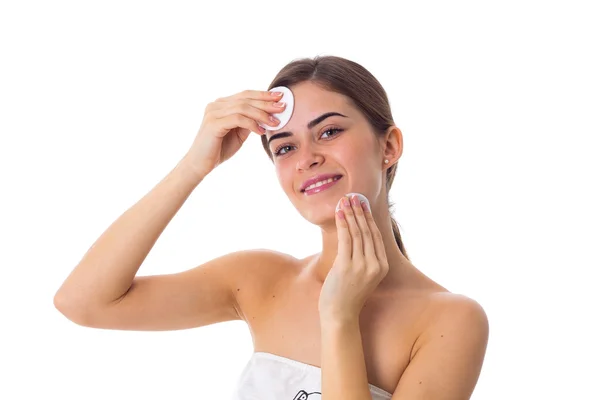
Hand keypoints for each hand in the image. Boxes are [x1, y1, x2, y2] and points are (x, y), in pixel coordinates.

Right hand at [182, 89, 286, 176]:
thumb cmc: (218, 149)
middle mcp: (216, 104)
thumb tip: (267, 115)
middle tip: (283, 106)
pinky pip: (238, 119)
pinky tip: (261, 131)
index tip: (280, 97)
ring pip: (243, 107)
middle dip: (266, 102)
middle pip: (246, 98)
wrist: (200, 164)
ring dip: (262, 114)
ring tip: (276, 121)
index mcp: (222, 104)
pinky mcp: (213, 123)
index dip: (263, 95)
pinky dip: (252, 124)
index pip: (246, 95)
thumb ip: (249, 122)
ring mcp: (213, 112)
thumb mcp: (238, 133)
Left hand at [318, 194, 388, 321]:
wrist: (340, 315)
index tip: (363, 203)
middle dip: (360, 211)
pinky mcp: (346, 267)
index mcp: (382, 266)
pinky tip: (339, 213)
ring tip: (345, 200)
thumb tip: (355, 234)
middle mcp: (375, 265)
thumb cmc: (347, 294)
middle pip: (367, 231)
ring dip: (350, 214)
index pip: (375, 236)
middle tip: (353, 196)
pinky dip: (342, 224)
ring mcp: (361, 266)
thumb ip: (362, 257)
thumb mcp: (362, 274)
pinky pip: (345, 240)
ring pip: (356, 233)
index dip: (368, 217)